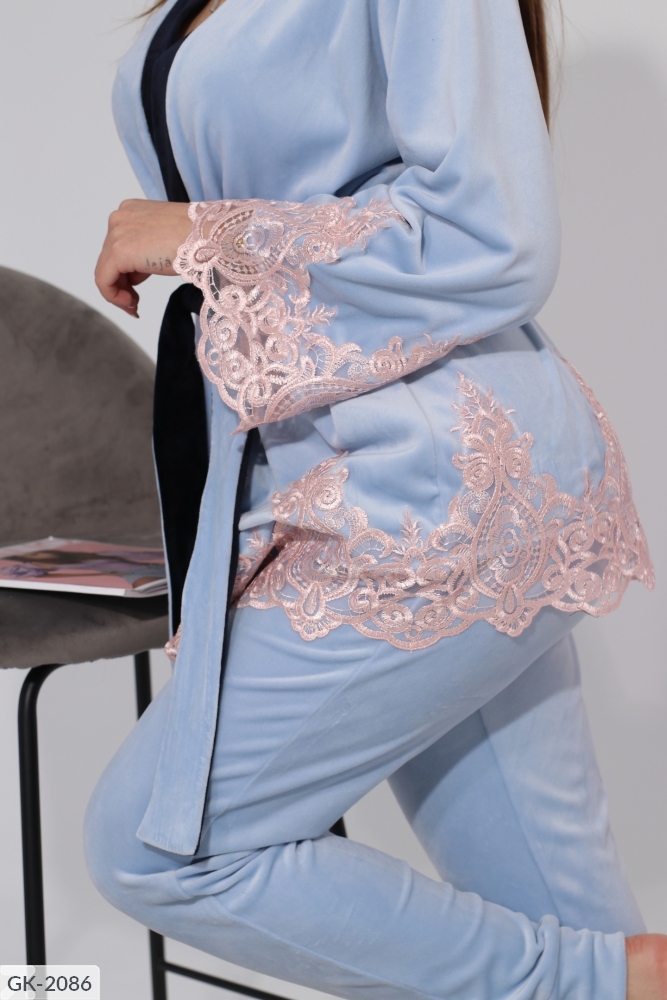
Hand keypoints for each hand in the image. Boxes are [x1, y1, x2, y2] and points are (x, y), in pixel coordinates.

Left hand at [95, 199, 191, 316]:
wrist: (209, 236)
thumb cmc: (198, 239)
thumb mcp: (164, 241)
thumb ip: (145, 251)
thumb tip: (135, 271)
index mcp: (131, 211)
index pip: (117, 248)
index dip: (125, 274)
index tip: (135, 293)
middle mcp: (119, 218)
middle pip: (109, 260)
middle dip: (122, 284)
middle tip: (136, 303)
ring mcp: (116, 232)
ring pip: (105, 271)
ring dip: (119, 293)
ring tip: (136, 305)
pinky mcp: (118, 251)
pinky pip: (103, 281)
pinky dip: (114, 297)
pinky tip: (132, 305)